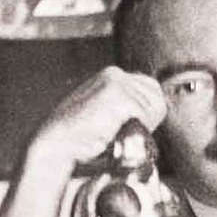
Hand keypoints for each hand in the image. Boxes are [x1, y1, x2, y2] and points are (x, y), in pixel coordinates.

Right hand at [30, 66, 166, 174]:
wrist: (59, 143)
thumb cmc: (82, 137)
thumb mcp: (107, 115)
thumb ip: (128, 108)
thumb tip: (158, 109)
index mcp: (112, 76)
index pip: (153, 89)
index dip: (149, 112)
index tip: (133, 127)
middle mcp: (115, 73)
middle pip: (157, 97)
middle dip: (149, 118)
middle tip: (126, 132)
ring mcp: (116, 81)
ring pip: (153, 106)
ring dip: (141, 125)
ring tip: (117, 132)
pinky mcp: (116, 93)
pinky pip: (144, 114)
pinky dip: (135, 127)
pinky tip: (116, 131)